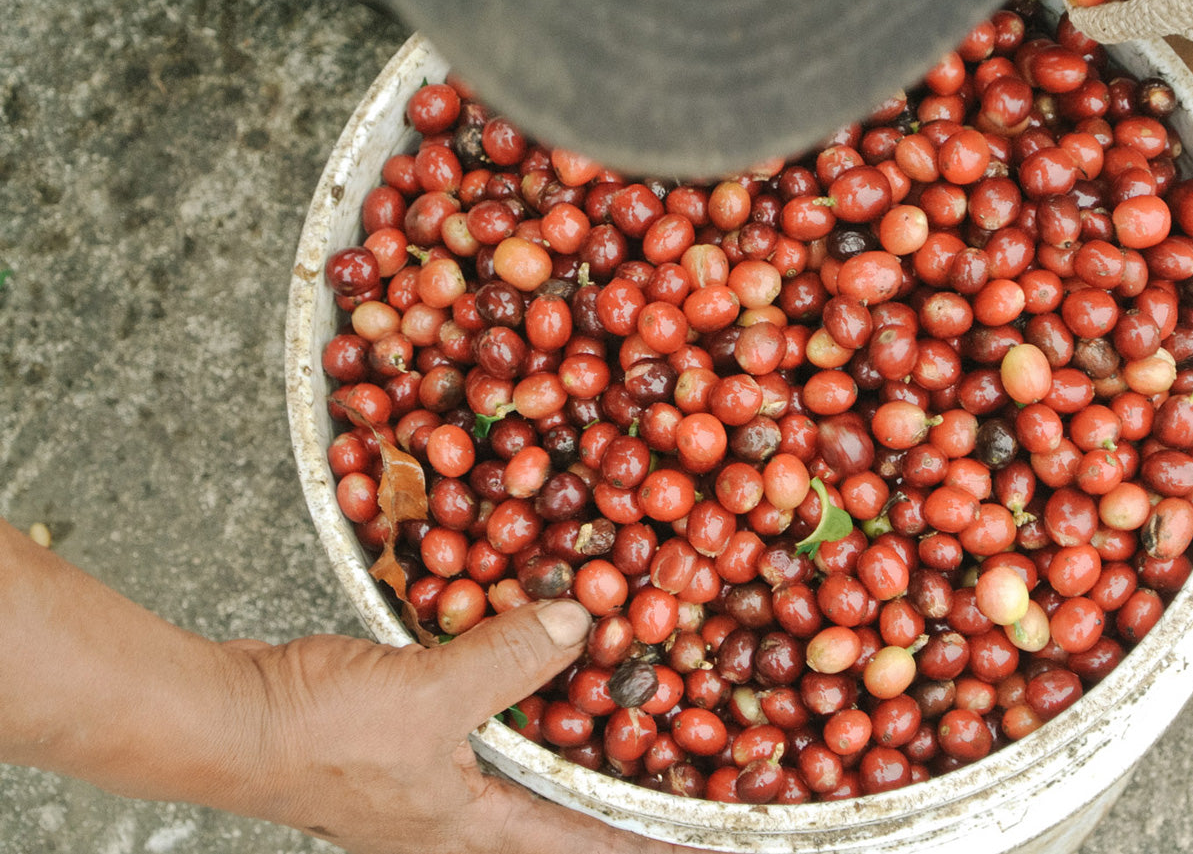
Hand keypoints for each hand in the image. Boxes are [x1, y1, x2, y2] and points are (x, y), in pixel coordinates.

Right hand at [232, 598, 704, 853]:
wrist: (224, 721)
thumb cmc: (319, 735)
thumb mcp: (431, 693)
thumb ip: (509, 659)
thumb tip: (580, 624)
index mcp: (474, 829)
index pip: (585, 838)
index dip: (647, 834)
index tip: (704, 830)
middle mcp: (457, 816)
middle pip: (557, 803)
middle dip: (610, 779)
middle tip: (670, 750)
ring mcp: (426, 781)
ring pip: (516, 755)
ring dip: (558, 725)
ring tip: (610, 696)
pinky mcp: (398, 740)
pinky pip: (474, 714)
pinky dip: (505, 685)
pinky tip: (520, 648)